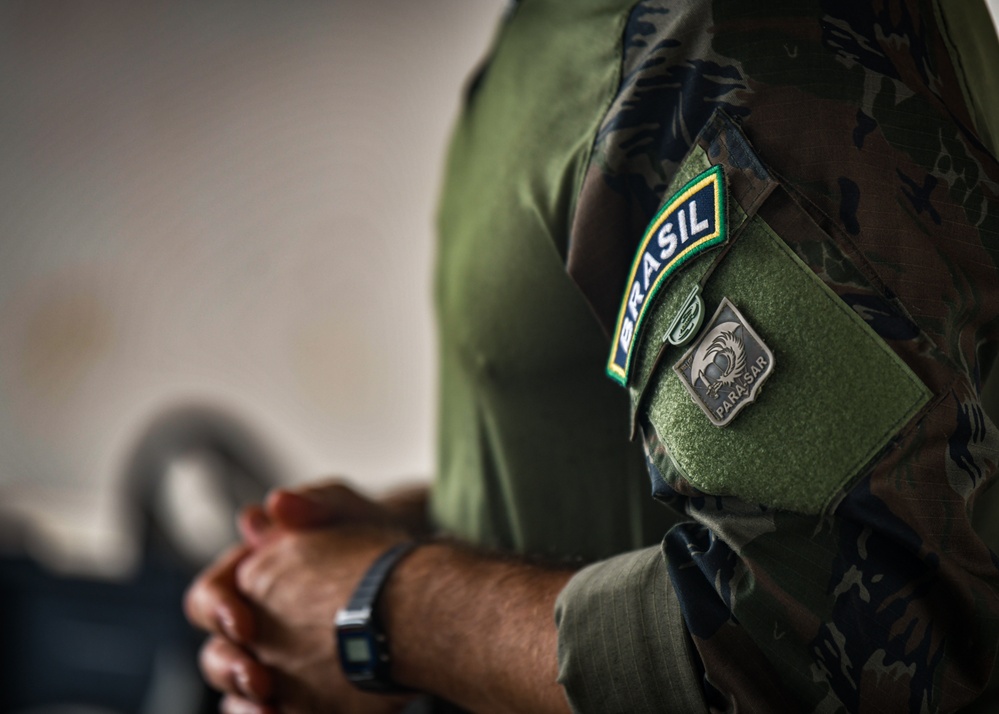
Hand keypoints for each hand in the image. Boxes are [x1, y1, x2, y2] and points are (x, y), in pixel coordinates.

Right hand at [185, 479, 427, 711]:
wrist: (422, 584)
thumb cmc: (375, 542)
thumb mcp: (352, 513)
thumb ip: (317, 503)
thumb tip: (276, 504)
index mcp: (253, 580)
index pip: (209, 597)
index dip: (217, 610)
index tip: (245, 623)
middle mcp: (256, 626)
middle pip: (216, 654)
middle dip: (229, 669)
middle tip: (259, 678)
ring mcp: (277, 665)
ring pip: (238, 693)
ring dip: (244, 704)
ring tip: (270, 707)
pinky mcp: (302, 697)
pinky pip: (273, 713)